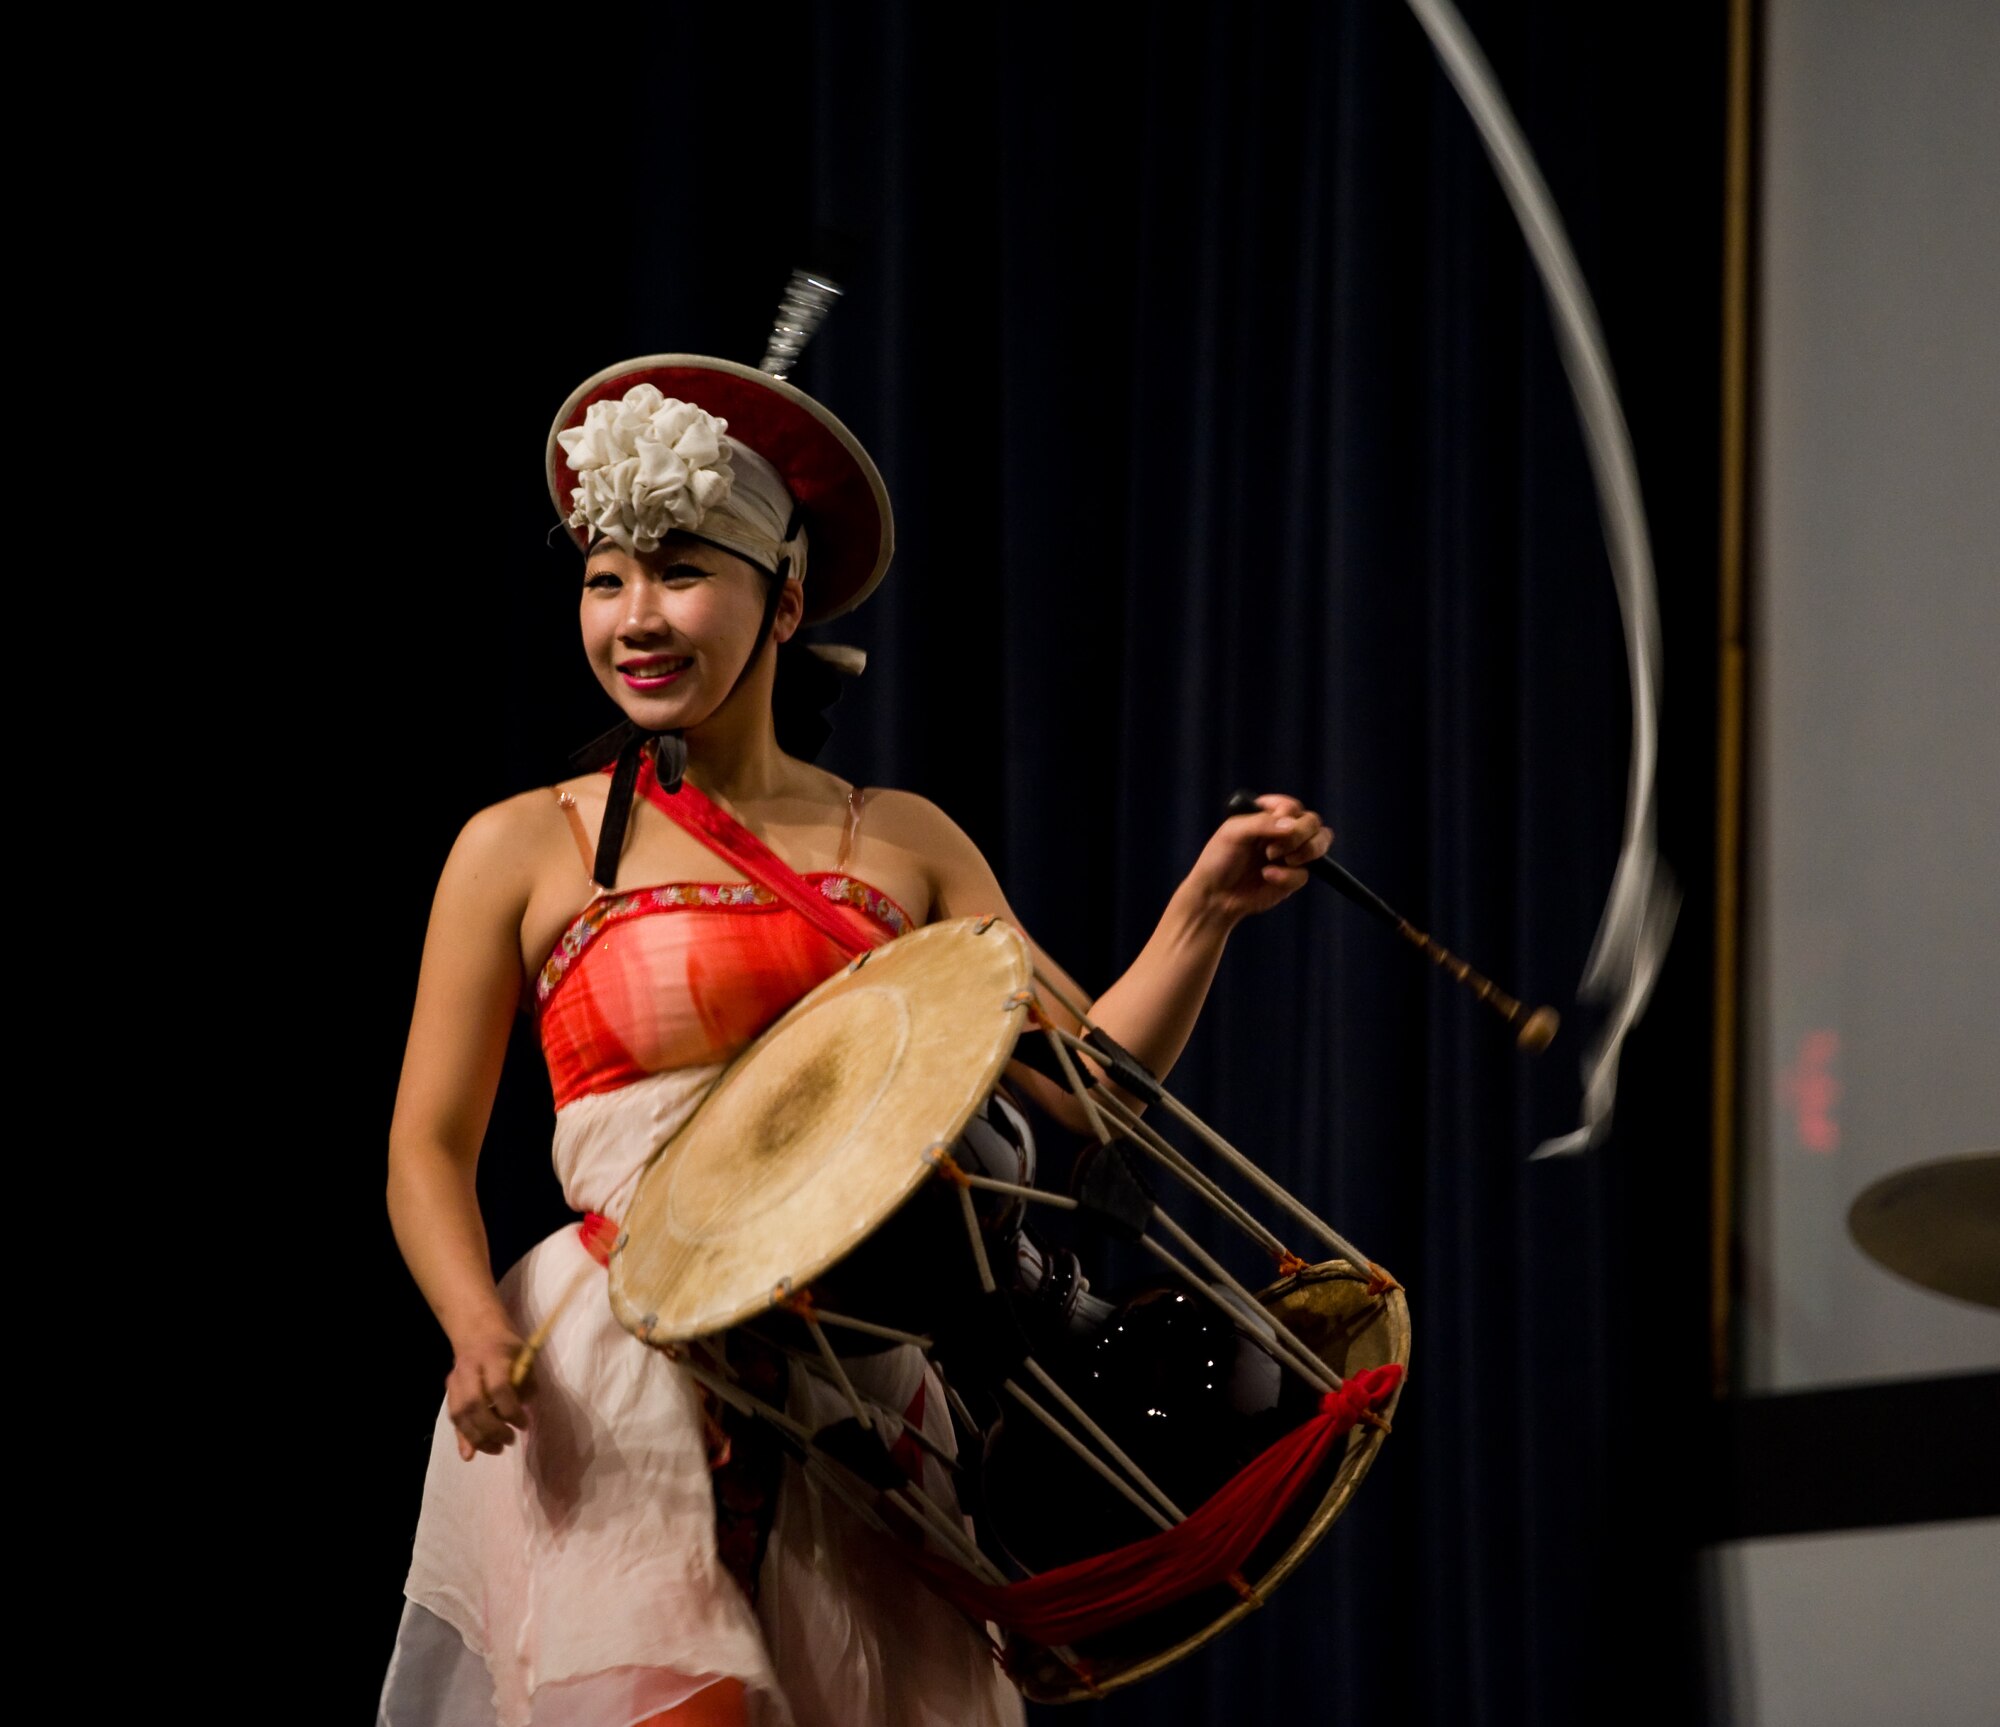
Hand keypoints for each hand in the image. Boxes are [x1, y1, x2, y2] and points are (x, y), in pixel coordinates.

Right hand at [445, 1329, 533, 1460]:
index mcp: (493, 1357)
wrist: (476, 1331)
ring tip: (496, 1449)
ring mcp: (455, 1380)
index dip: (511, 1410)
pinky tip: (470, 1453)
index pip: (499, 1388)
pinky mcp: (449, 1391)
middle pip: (474, 1405)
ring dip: (477, 1438)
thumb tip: (523, 1414)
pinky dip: (463, 1437)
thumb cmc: (506, 1346)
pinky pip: (453, 1418)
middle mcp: (470, 1369)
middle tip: (509, 1440)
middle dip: (492, 1429)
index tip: (524, 1424)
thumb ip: (525, 1384)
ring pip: (460, 1415)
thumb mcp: (523, 1356)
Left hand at [1182, 793, 1332, 925]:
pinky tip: (1266, 877)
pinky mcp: (1293, 877)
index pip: (1293, 806)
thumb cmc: (1218, 859)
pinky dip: (1287, 876)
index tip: (1273, 822)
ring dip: (1304, 851)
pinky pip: (1305, 873)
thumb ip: (1262, 824)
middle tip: (1272, 850)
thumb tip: (1293, 825)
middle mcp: (1282, 832)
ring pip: (1320, 843)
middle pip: (1313, 822)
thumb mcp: (1233, 833)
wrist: (1215, 896)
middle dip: (1298, 834)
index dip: (1288, 813)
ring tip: (1278, 859)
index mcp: (1267, 815)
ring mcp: (1290, 855)